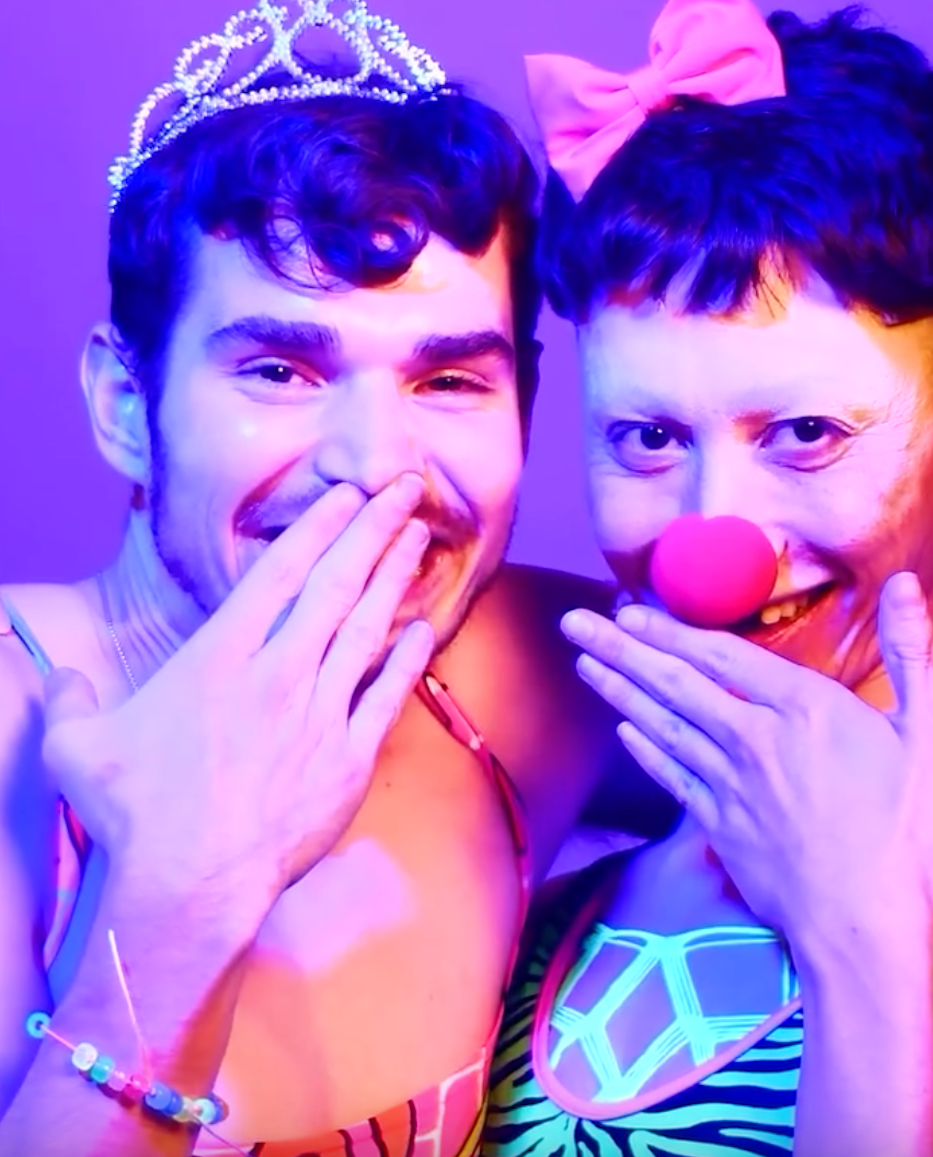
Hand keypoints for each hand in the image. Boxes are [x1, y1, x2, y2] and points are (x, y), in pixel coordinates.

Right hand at [41, 477, 433, 916]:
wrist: (191, 888)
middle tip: (406, 490)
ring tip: (418, 538)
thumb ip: (71, 700)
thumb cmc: (134, 815)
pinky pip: (386, 697)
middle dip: (372, 531)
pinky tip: (424, 630)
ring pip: (366, 630)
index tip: (347, 494)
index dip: (317, 527)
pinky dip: (407, 661)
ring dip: (394, 579)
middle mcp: (277, 675)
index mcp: (218, 659)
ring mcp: (319, 715)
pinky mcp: (348, 760)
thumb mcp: (77, 747)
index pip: (278, 574)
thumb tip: (61, 678)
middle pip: (335, 586)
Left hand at [561, 572, 932, 960]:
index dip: (672, 629)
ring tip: (583, 662)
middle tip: (574, 622)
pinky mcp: (719, 827)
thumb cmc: (908, 833)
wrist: (866, 929)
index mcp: (803, 707)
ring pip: (662, 724)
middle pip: (674, 682)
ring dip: (619, 690)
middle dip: (620, 647)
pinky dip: (644, 750)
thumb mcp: (932, 732)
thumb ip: (911, 650)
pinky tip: (623, 730)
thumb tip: (902, 582)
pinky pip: (671, 776)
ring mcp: (730, 785)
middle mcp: (753, 738)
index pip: (721, 653)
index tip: (631, 610)